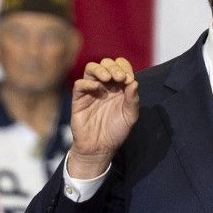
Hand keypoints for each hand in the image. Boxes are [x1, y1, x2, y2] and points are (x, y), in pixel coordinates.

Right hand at [68, 57, 138, 177]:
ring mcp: (91, 91)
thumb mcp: (130, 116)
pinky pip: (80, 84)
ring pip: (91, 69)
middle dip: (114, 67)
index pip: (120, 67)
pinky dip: (88, 83)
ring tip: (108, 78)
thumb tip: (134, 82)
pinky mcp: (79, 99)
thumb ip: (132, 100)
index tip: (129, 78)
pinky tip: (97, 89)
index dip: (124, 68)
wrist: (100, 148)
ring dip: (100, 69)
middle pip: (106, 64)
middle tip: (120, 78)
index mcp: (119, 87)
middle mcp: (105, 86)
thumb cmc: (116, 131)